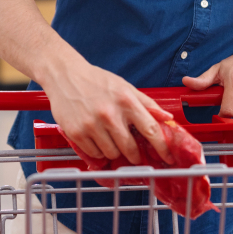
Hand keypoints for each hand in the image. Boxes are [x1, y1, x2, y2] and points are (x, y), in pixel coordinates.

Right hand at [41, 60, 174, 164]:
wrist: (65, 75)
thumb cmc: (97, 81)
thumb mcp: (125, 87)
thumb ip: (147, 103)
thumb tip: (167, 118)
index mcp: (126, 101)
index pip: (150, 129)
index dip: (162, 147)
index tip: (167, 158)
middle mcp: (110, 114)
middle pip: (130, 148)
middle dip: (134, 154)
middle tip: (132, 153)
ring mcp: (92, 124)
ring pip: (111, 153)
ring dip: (114, 151)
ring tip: (108, 138)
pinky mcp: (76, 132)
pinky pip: (94, 153)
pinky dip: (98, 150)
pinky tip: (96, 138)